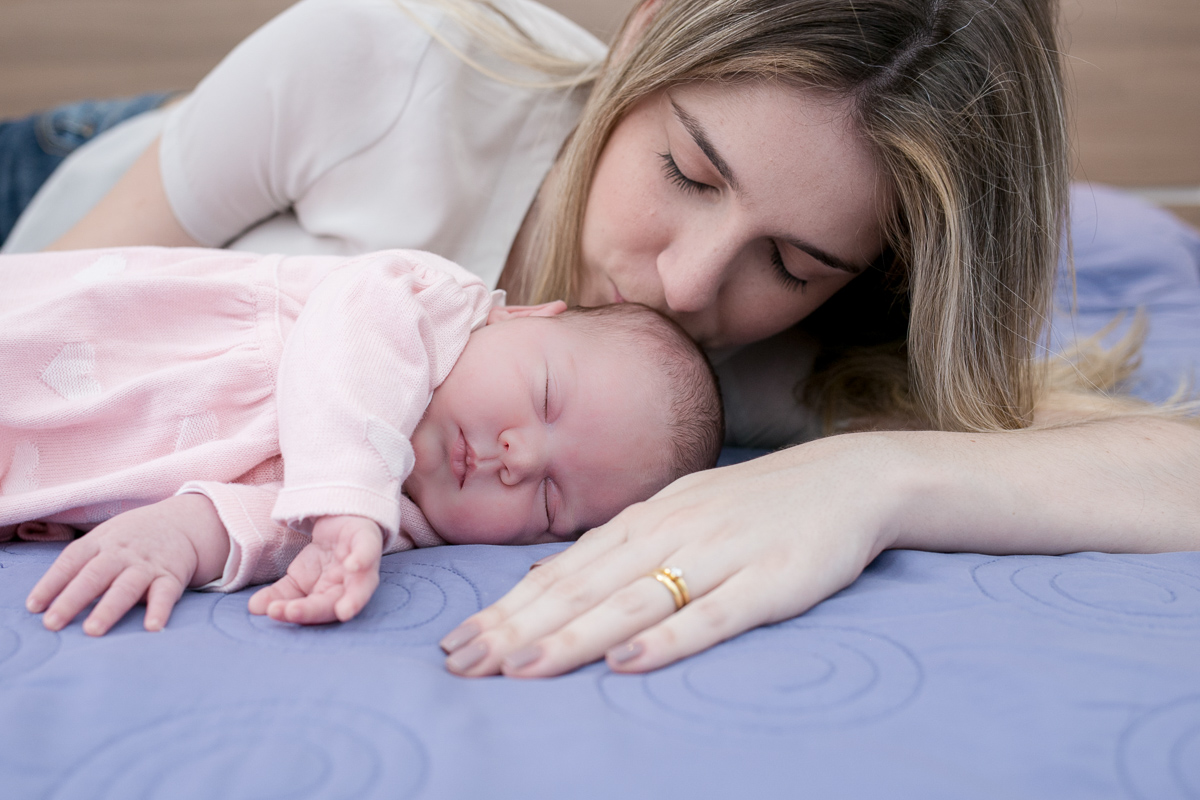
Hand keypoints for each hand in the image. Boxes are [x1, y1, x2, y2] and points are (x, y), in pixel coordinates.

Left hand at [25, 494, 228, 635]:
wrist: (183, 522)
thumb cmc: (132, 538)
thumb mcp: (104, 538)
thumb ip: (81, 564)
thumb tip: (47, 600)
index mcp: (101, 542)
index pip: (71, 561)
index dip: (51, 583)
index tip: (35, 606)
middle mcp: (122, 553)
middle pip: (94, 575)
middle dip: (72, 599)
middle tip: (53, 623)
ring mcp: (147, 565)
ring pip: (126, 586)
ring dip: (109, 608)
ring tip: (93, 630)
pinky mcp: (171, 576)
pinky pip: (165, 593)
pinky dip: (159, 609)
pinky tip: (152, 627)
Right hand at [248, 515, 382, 623]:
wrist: (344, 522)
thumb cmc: (324, 558)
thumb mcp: (298, 578)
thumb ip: (279, 595)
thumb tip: (254, 608)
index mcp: (332, 598)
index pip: (316, 611)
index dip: (298, 614)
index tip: (274, 614)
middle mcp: (351, 588)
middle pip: (335, 603)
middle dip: (314, 611)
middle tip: (290, 612)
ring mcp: (363, 567)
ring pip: (361, 587)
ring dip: (352, 599)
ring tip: (342, 610)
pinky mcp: (368, 542)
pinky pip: (368, 552)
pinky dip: (363, 559)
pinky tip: (354, 566)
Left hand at [440, 434, 906, 676]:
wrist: (848, 479)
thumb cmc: (754, 503)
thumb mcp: (679, 511)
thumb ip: (620, 546)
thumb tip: (549, 578)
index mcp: (646, 518)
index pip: (563, 570)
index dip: (508, 608)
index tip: (459, 641)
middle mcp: (672, 532)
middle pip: (583, 587)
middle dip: (517, 628)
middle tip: (463, 662)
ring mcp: (721, 555)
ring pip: (633, 601)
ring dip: (572, 636)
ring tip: (520, 667)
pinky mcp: (769, 581)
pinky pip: (712, 614)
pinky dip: (667, 639)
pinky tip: (626, 662)